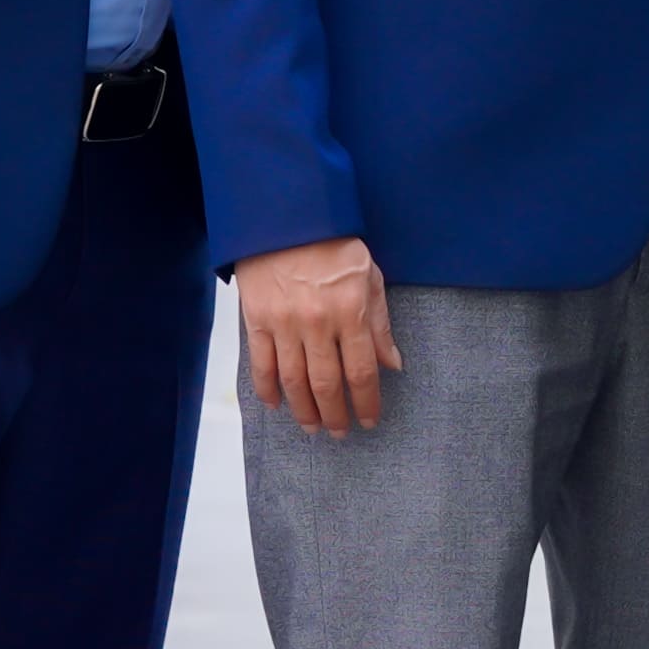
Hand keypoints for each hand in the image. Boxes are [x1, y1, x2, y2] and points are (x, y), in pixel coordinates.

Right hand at [234, 237, 399, 433]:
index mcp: (350, 312)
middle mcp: (318, 324)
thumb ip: (380, 323)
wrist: (287, 216)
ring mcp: (284, 324)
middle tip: (339, 432)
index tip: (369, 420)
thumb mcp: (370, 277)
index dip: (366, 403)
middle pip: (327, 384)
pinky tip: (277, 404)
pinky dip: (268, 389)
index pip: (362, 372)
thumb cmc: (334, 244)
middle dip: (335, 414)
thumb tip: (392, 363)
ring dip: (303, 410)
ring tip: (311, 426)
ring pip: (294, 381)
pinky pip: (261, 364)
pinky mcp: (256, 320)